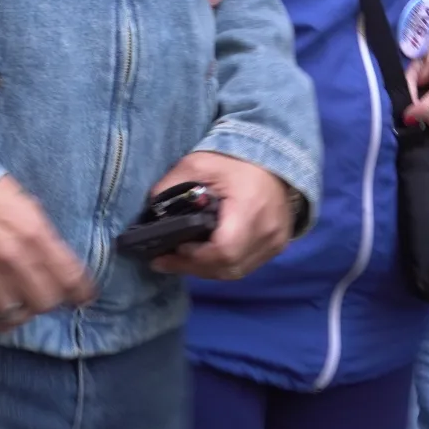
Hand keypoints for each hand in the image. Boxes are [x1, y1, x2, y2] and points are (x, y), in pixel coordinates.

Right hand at [0, 176, 93, 331]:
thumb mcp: (29, 207)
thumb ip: (45, 238)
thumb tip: (59, 266)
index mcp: (35, 233)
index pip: (70, 277)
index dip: (82, 293)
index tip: (83, 297)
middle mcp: (14, 257)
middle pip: (45, 302)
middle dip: (50, 301)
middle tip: (44, 295)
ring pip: (16, 314)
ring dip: (22, 310)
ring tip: (20, 303)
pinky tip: (0, 313)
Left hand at [150, 151, 299, 281]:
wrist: (275, 156)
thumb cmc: (235, 159)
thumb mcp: (198, 164)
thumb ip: (171, 185)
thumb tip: (151, 209)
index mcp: (250, 210)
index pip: (224, 250)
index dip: (195, 257)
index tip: (171, 250)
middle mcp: (268, 232)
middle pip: (228, 267)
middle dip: (194, 267)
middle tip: (165, 261)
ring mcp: (276, 242)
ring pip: (237, 271)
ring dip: (208, 268)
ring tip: (182, 259)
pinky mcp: (278, 245)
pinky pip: (248, 265)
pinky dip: (225, 264)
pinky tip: (206, 255)